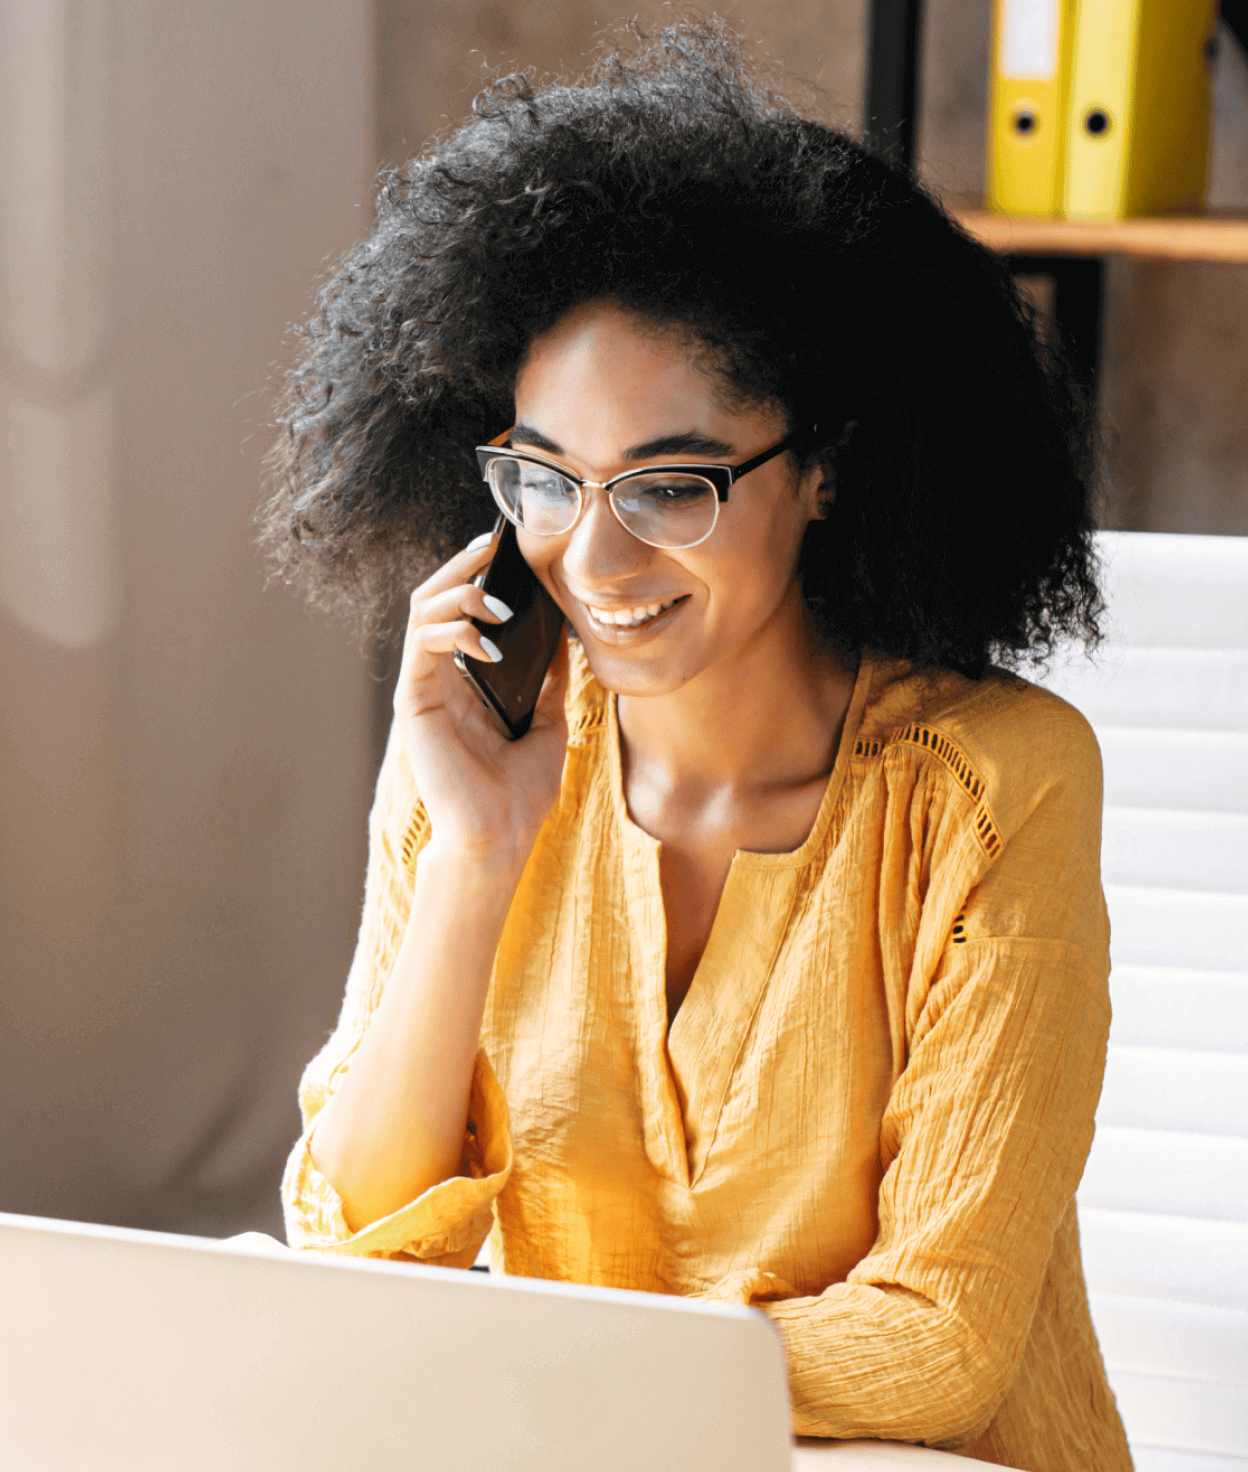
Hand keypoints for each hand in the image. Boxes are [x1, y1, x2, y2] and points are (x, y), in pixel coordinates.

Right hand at [393, 532, 569, 865]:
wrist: (501, 836)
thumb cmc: (520, 791)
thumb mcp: (548, 723)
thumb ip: (551, 681)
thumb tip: (566, 638)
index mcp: (466, 682)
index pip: (462, 612)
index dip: (476, 576)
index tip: (505, 551)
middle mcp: (439, 680)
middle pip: (435, 601)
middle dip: (461, 568)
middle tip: (490, 547)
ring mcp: (423, 689)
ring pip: (423, 613)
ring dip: (458, 593)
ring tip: (496, 598)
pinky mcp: (413, 703)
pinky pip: (421, 646)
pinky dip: (452, 630)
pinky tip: (485, 638)